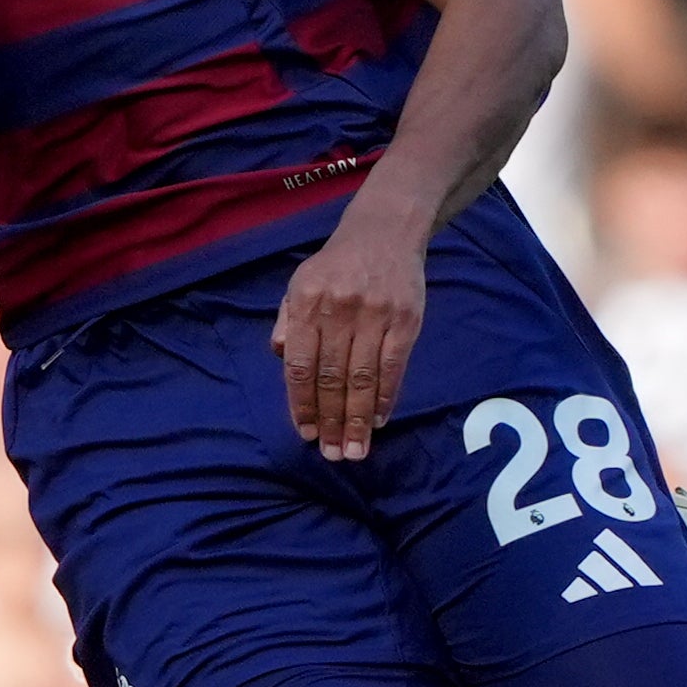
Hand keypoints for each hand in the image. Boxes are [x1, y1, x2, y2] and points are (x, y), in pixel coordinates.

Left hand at [272, 208, 427, 459]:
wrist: (384, 232)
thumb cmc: (335, 266)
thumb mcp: (299, 285)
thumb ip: (287, 322)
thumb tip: (280, 359)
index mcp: (306, 304)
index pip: (300, 364)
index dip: (301, 402)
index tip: (303, 433)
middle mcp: (339, 311)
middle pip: (332, 377)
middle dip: (330, 421)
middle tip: (331, 455)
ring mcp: (375, 315)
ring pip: (363, 378)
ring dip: (357, 419)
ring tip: (354, 450)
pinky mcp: (406, 319)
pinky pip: (394, 366)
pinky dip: (386, 397)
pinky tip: (377, 421)